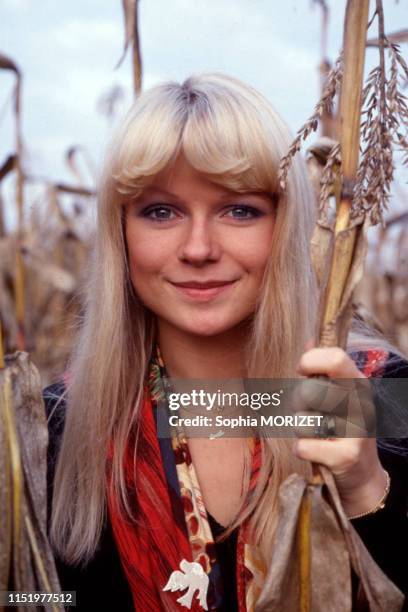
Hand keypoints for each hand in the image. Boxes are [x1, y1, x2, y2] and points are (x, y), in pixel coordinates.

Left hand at [293, 347, 387, 516]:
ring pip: (303, 420)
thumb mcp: (339, 396)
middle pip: (310, 391)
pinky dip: (301, 450)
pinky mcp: (346, 457)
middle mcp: (361, 404)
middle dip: (297, 402)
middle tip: (306, 411)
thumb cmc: (342, 429)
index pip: (336, 358)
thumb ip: (323, 370)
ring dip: (300, 428)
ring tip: (315, 434)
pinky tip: (315, 452)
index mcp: (358, 383)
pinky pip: (304, 445)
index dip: (310, 360)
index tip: (301, 370)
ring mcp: (357, 431)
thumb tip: (309, 340)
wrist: (362, 476)